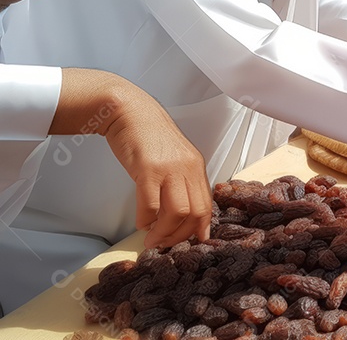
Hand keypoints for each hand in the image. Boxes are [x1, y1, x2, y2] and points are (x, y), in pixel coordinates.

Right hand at [106, 99, 213, 248]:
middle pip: (196, 212)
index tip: (190, 243)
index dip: (199, 228)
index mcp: (197, 167)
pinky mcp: (148, 168)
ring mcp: (170, 168)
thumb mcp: (175, 158)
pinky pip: (150, 204)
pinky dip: (146, 220)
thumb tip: (181, 213)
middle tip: (165, 244)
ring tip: (152, 239)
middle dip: (181, 235)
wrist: (130, 111)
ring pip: (177, 212)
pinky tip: (141, 223)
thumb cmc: (149, 137)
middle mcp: (189, 168)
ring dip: (164, 232)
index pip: (207, 205)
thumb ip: (180, 181)